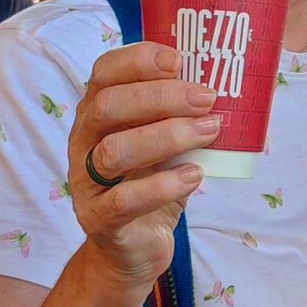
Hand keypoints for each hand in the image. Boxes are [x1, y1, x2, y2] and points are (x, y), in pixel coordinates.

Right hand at [69, 43, 217, 289]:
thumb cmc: (151, 183)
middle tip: (206, 98)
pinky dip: (163, 186)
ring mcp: (86, 182)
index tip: (178, 59)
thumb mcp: (165, 143)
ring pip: (114, 151)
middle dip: (162, 97)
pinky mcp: (98, 219)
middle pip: (109, 106)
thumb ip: (179, 117)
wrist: (133, 247)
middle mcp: (84, 142)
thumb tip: (222, 88)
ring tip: (208, 132)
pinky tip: (194, 176)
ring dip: (168, 137)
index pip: (104, 73)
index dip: (137, 60)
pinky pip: (124, 200)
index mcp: (97, 114)